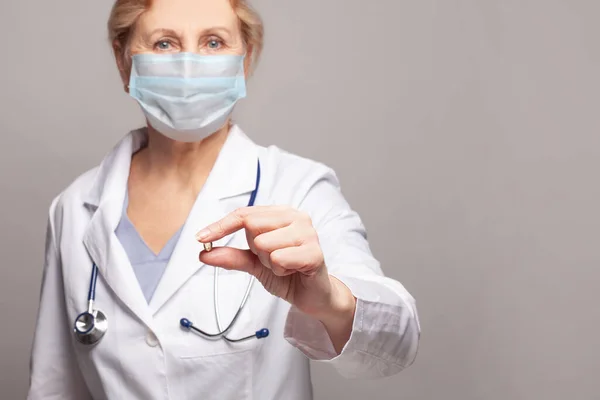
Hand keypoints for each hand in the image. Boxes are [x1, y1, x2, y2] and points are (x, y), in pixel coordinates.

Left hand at [196, 206, 355, 350]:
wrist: (314, 296)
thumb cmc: (288, 273)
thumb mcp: (254, 265)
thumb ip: (231, 256)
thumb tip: (204, 252)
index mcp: (282, 214)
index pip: (244, 213)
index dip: (220, 226)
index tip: (201, 237)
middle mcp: (296, 217)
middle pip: (252, 226)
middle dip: (255, 250)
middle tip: (272, 260)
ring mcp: (308, 233)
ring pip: (264, 244)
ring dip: (269, 262)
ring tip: (285, 266)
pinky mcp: (315, 252)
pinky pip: (279, 258)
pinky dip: (281, 269)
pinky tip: (293, 271)